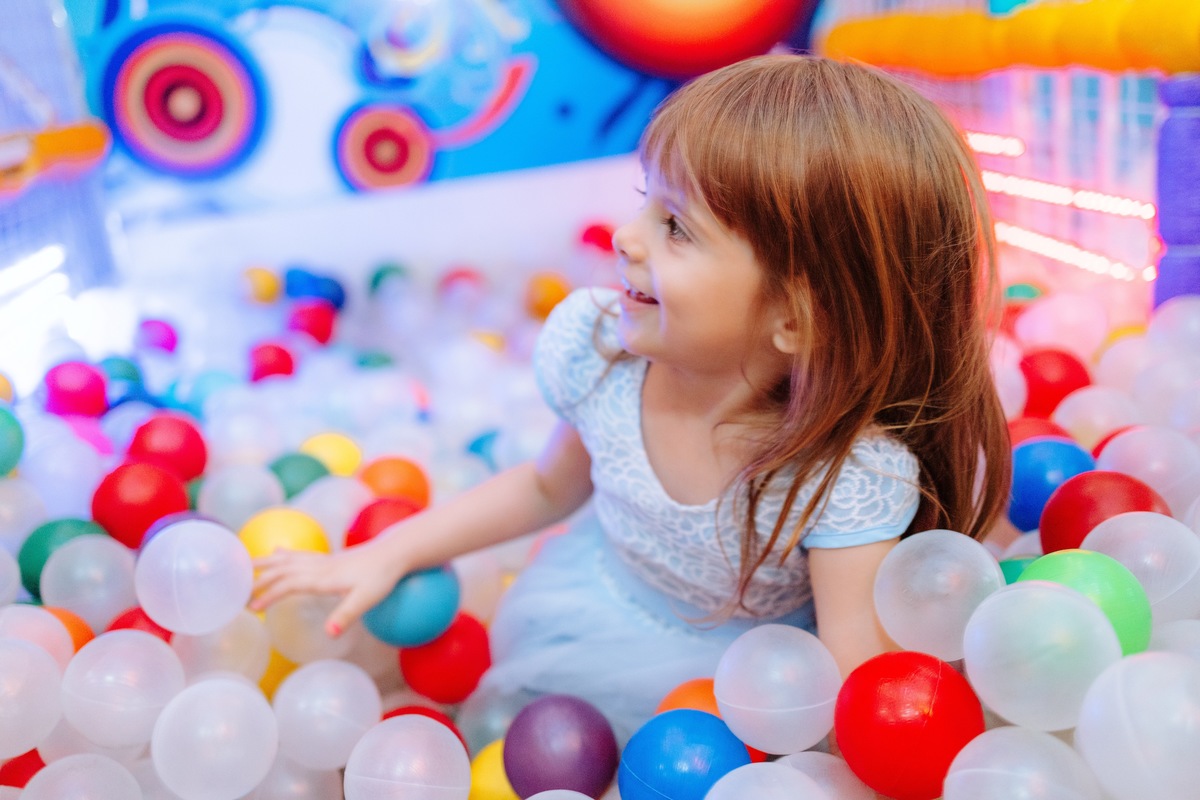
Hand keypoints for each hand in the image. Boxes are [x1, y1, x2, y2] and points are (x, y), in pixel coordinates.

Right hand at [250, 540, 405, 636]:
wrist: (394, 553)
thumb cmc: (382, 577)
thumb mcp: (367, 599)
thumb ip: (347, 615)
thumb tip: (329, 633)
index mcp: (323, 578)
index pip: (288, 585)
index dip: (269, 595)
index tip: (251, 608)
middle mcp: (319, 567)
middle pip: (282, 570)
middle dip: (259, 579)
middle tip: (237, 590)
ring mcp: (323, 561)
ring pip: (288, 560)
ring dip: (266, 563)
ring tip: (246, 565)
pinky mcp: (330, 559)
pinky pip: (300, 555)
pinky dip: (284, 554)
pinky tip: (277, 552)